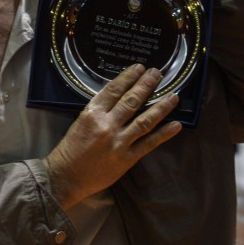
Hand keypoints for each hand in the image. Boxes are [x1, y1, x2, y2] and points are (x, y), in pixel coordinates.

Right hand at [44, 64, 182, 209]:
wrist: (66, 176)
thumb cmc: (70, 149)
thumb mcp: (79, 123)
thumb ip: (98, 112)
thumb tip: (118, 101)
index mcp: (92, 113)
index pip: (113, 90)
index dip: (128, 78)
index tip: (139, 68)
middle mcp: (107, 125)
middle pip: (132, 101)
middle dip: (146, 85)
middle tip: (157, 74)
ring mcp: (119, 142)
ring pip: (145, 120)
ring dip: (161, 107)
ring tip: (173, 96)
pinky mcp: (127, 158)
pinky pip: (149, 143)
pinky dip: (164, 134)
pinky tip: (176, 125)